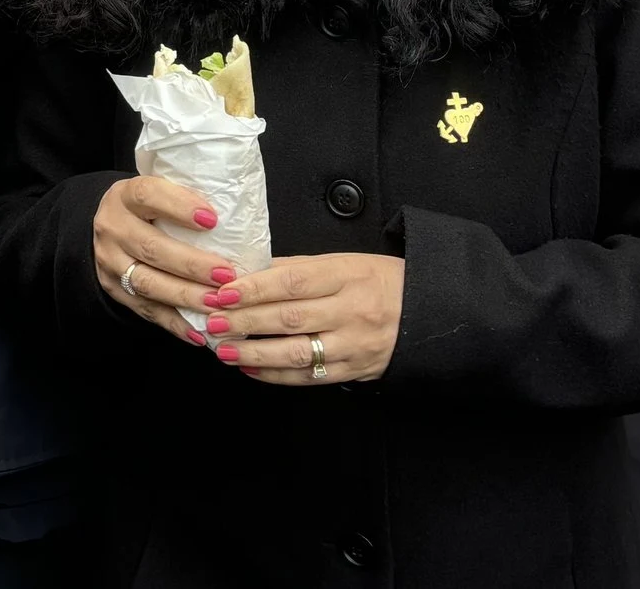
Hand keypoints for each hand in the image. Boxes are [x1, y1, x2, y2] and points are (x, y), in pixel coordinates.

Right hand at [92, 176, 232, 345]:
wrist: (112, 228)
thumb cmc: (149, 209)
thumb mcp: (159, 193)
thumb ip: (186, 199)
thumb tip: (238, 216)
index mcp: (124, 196)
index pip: (147, 195)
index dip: (178, 206)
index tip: (212, 220)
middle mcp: (112, 228)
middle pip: (151, 247)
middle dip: (191, 264)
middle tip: (226, 274)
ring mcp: (110, 262)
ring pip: (147, 282)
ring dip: (185, 296)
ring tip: (217, 303)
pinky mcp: (114, 289)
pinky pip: (146, 310)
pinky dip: (174, 323)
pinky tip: (198, 332)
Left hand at [209, 253, 403, 385]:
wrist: (428, 313)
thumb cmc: (378, 281)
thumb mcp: (343, 262)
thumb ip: (298, 268)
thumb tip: (249, 272)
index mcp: (346, 276)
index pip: (291, 281)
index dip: (253, 288)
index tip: (221, 293)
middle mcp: (351, 311)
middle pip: (289, 317)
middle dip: (245, 321)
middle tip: (212, 322)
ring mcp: (354, 345)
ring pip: (297, 352)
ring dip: (255, 352)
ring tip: (223, 349)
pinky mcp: (356, 371)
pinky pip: (311, 377)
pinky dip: (277, 375)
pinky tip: (251, 368)